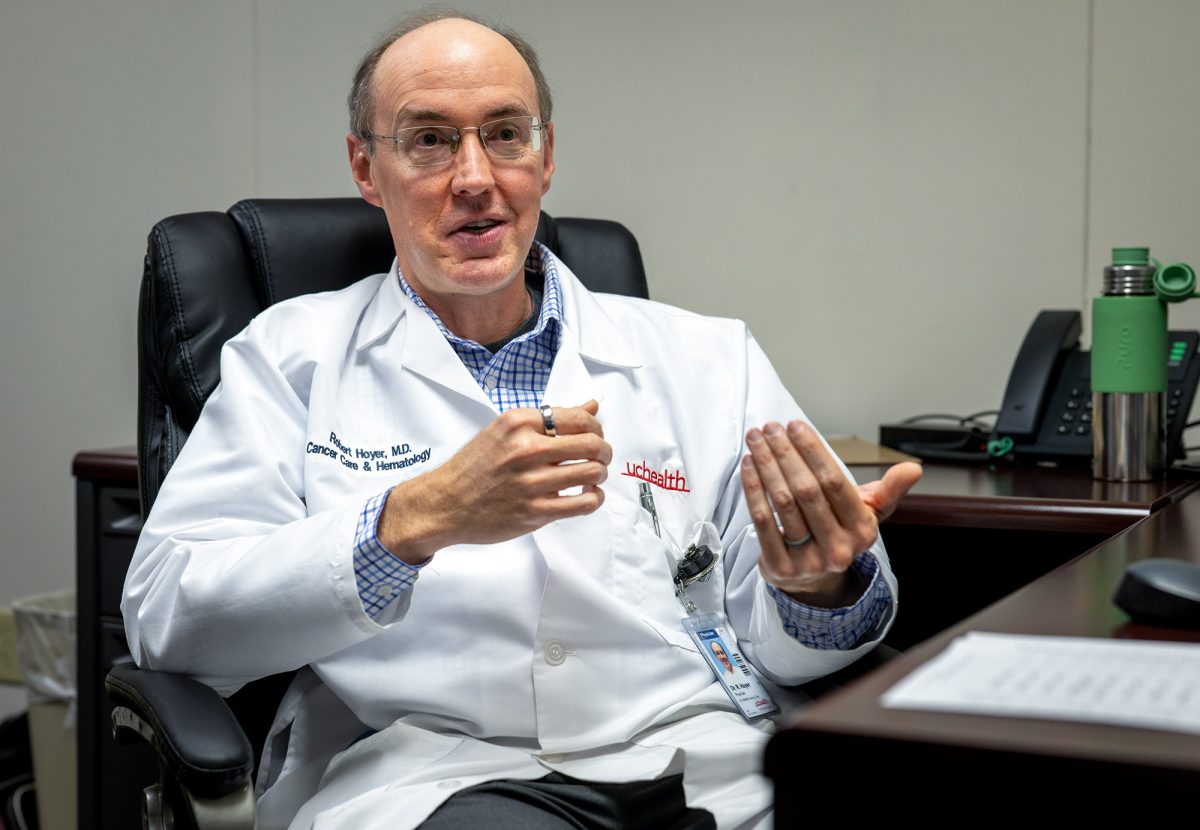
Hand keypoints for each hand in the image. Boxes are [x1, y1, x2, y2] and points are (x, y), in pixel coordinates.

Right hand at [378, 400, 611, 563]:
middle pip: (592, 444)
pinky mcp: (535, 512)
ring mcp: (531, 483)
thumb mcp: (504, 430)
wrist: (445, 503)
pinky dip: (595, 498)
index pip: (579, 418)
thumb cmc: (473, 467)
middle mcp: (526, 450)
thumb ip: (549, 418)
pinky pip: (584, 503)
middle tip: (601, 455)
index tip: (595, 434)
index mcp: (518, 423)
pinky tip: (587, 495)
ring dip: (601, 474)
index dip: (596, 427)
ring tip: (593, 476)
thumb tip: (591, 406)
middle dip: (605, 450)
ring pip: (593, 472)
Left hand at [740, 420, 921, 606]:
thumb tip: (914, 469)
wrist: (814, 580)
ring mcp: (808, 560)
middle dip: (786, 453)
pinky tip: (748, 466)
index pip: (835, 483)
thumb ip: (889, 489)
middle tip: (771, 428)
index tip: (795, 427)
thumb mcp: (869, 514)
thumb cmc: (839, 534)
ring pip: (783, 503)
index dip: (813, 451)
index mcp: (862, 530)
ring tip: (757, 440)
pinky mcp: (780, 567)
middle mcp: (838, 548)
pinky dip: (753, 489)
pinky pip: (762, 521)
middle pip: (806, 490)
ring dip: (766, 466)